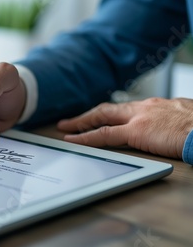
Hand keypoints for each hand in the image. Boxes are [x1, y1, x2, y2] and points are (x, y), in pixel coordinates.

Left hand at [57, 97, 192, 158]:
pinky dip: (85, 137)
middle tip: (71, 121)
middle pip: (109, 110)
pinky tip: (73, 140)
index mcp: (157, 106)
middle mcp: (145, 107)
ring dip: (81, 123)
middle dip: (88, 115)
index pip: (126, 109)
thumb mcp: (187, 119)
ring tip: (65, 128)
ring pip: (101, 118)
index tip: (99, 117)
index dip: (109, 114)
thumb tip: (172, 128)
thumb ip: (173, 121)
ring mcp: (139, 118)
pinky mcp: (137, 131)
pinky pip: (103, 135)